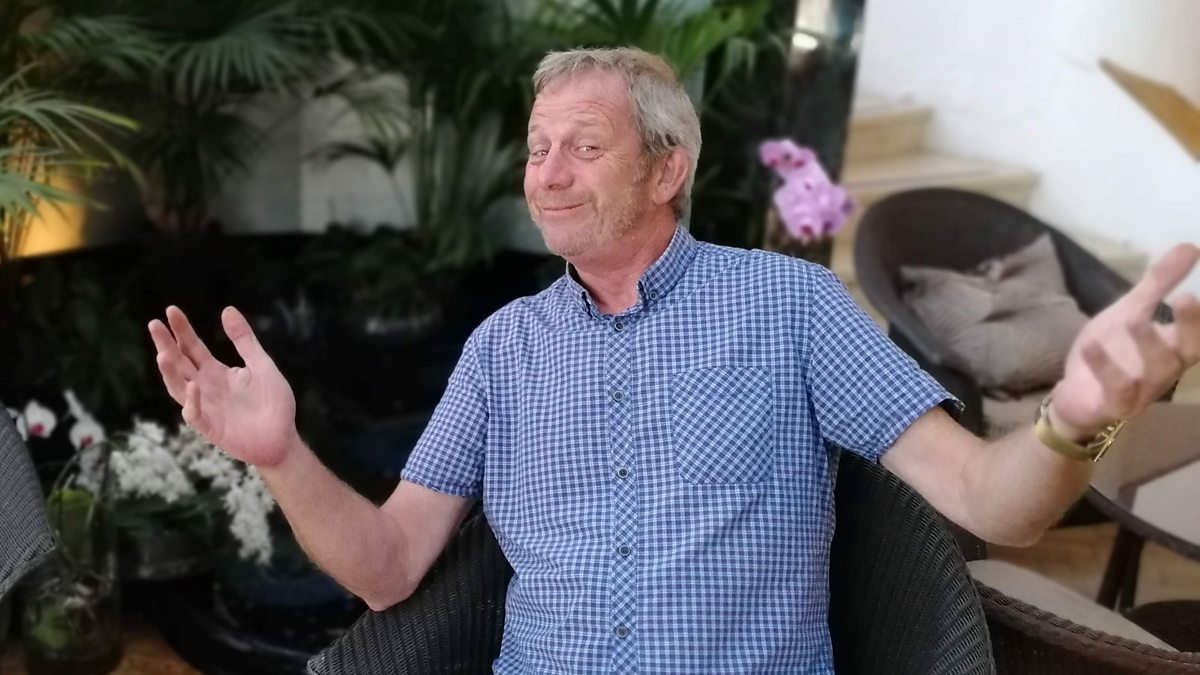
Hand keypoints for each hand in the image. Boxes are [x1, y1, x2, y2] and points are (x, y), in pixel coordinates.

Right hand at [149, 306, 297, 466]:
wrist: (284, 437)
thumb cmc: (273, 403)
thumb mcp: (261, 364)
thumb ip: (244, 340)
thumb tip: (227, 309)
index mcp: (215, 372)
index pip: (192, 347)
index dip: (181, 330)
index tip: (171, 310)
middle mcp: (205, 388)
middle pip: (179, 364)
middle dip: (166, 345)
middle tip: (154, 324)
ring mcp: (206, 408)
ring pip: (178, 389)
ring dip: (169, 373)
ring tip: (163, 354)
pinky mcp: (211, 428)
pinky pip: (195, 416)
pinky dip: (192, 402)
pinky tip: (193, 386)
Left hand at [1051, 244, 1199, 438]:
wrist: (1076, 395)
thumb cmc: (1113, 352)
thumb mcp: (1130, 311)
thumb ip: (1158, 284)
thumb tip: (1191, 246)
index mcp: (1174, 347)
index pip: (1198, 332)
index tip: (1198, 292)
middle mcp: (1165, 371)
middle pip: (1186, 352)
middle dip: (1190, 326)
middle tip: (1188, 297)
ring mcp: (1141, 390)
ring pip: (1154, 373)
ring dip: (1147, 345)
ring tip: (1135, 319)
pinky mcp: (1113, 405)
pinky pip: (1114, 390)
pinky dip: (1105, 368)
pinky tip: (1090, 345)